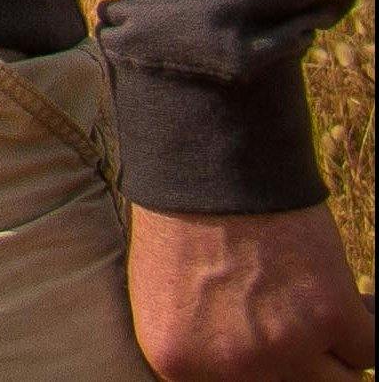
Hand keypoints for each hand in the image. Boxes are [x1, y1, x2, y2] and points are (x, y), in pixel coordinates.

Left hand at [133, 203, 376, 380]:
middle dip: (301, 369)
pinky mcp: (333, 317)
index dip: (264, 377)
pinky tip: (352, 304)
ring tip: (325, 324)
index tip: (278, 365)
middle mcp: (232, 367)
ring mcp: (284, 347)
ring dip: (336, 357)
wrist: (211, 163)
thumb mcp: (165, 299)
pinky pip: (368, 351)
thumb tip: (237, 374)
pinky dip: (363, 329)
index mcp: (181, 364)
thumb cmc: (182, 221)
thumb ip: (200, 351)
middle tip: (305, 345)